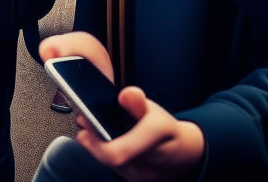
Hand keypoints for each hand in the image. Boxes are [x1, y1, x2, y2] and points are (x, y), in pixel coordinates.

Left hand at [39, 33, 204, 180]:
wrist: (184, 155)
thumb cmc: (166, 130)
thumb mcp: (156, 111)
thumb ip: (138, 104)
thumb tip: (126, 94)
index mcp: (154, 140)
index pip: (119, 153)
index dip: (96, 144)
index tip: (83, 128)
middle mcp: (147, 164)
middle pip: (109, 158)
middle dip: (92, 140)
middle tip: (83, 121)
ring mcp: (140, 176)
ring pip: (109, 163)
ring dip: (96, 145)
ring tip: (89, 126)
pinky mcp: (134, 180)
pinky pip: (114, 167)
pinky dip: (105, 152)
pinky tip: (101, 139)